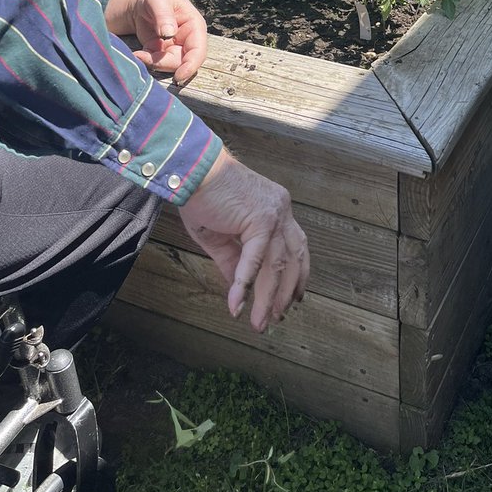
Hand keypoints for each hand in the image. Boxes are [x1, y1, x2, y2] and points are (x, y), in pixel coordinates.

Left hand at [103, 0, 207, 84]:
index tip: (179, 76)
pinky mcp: (160, 52)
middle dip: (166, 64)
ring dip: (154, 63)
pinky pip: (156, 63)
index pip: (198, 50)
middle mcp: (187, 39)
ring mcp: (174, 47)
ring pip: (169, 65)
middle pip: (184, 62)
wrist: (138, 0)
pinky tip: (136, 54)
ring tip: (138, 54)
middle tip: (146, 58)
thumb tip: (169, 33)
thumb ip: (164, 15)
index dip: (191, 65)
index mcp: (194, 25)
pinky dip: (146, 61)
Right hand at [178, 148, 309, 331]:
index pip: (297, 248)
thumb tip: (240, 290)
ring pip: (277, 265)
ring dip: (267, 298)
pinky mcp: (259, 219)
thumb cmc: (203, 197)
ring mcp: (274, 214)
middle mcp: (282, 211)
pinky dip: (244, 284)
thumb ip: (233, 261)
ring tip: (259, 322)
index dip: (298, 276)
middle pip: (294, 260)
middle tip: (277, 318)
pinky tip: (237, 304)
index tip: (295, 300)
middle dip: (286, 293)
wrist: (192, 169)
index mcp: (278, 210)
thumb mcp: (220, 235)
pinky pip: (254, 260)